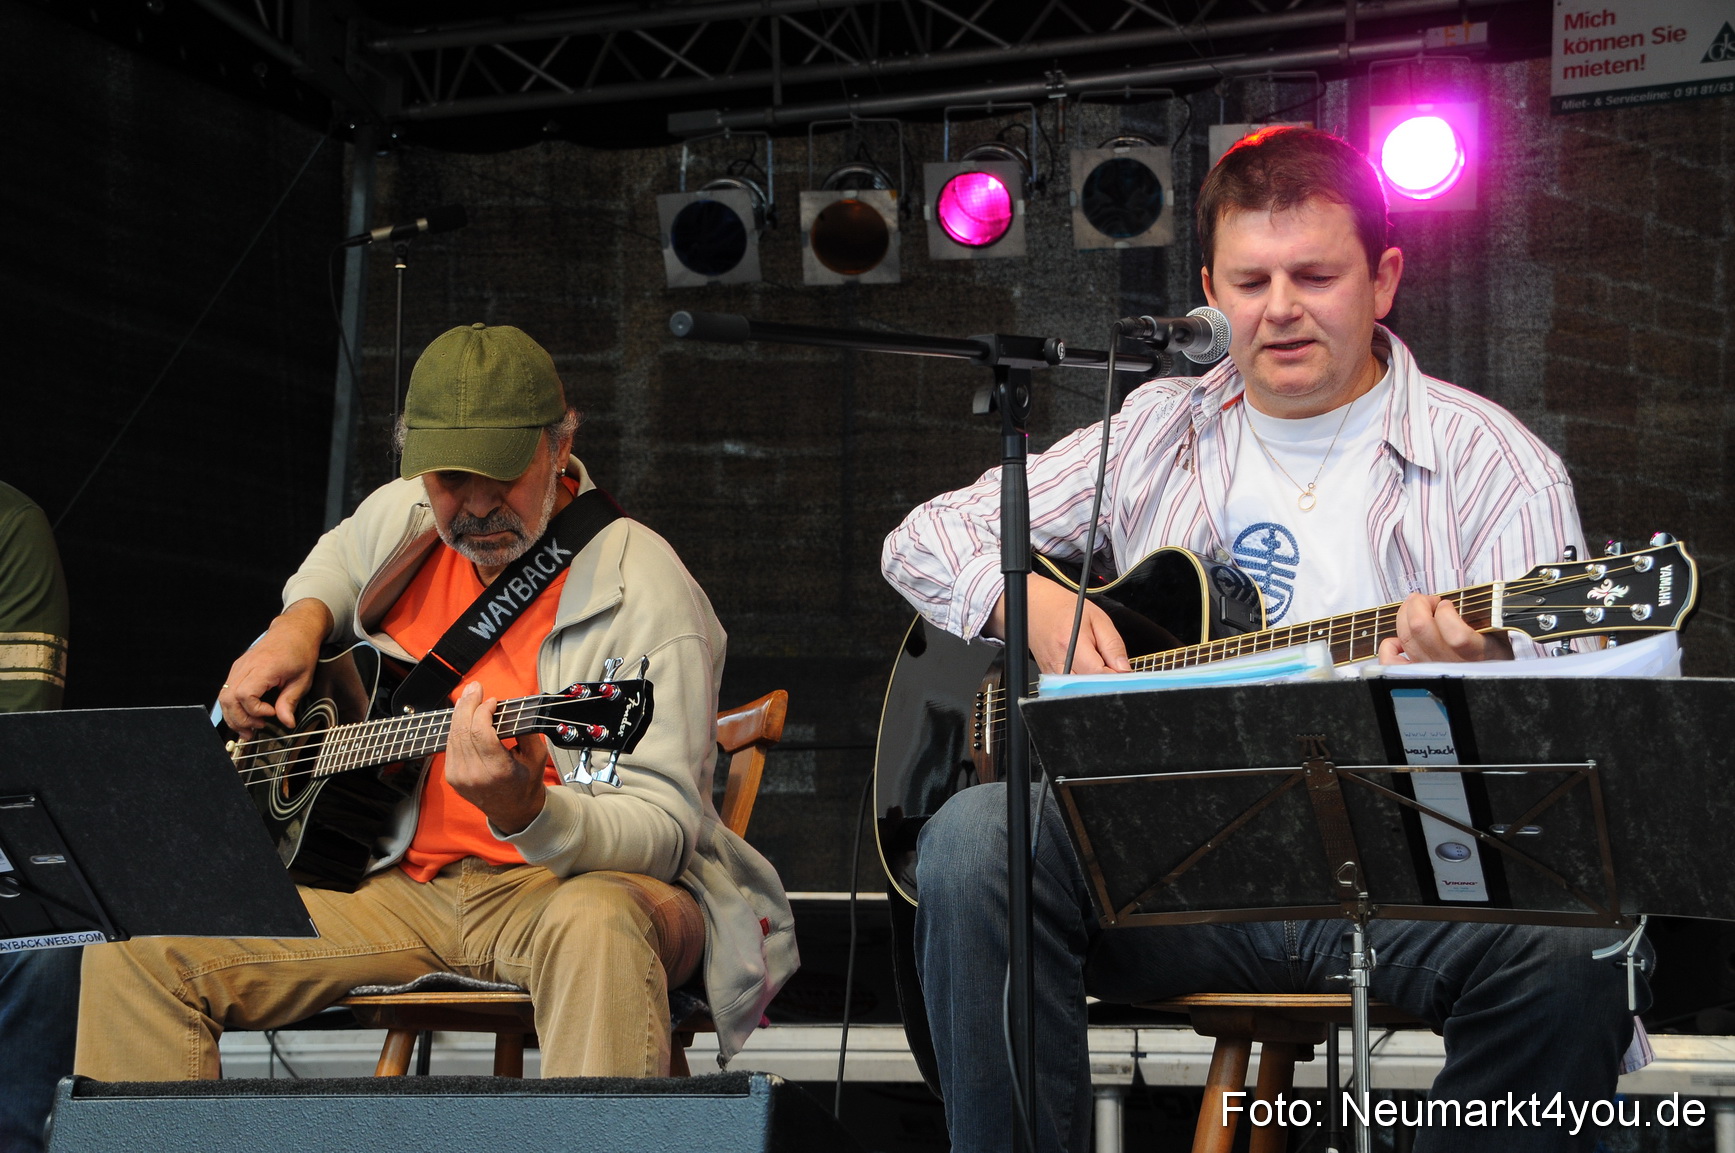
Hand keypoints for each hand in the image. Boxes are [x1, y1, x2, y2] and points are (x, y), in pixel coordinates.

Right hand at [219, 598, 331, 734]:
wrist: (294, 630)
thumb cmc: (300, 650)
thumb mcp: (302, 679)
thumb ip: (290, 702)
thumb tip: (286, 722)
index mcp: (263, 667)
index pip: (245, 694)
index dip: (255, 710)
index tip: (270, 714)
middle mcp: (246, 666)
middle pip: (228, 698)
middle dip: (240, 719)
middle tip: (256, 729)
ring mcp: (239, 667)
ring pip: (224, 696)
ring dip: (233, 716)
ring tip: (248, 729)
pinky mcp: (238, 669)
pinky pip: (227, 691)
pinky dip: (233, 707)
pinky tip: (245, 716)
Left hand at [444, 681, 549, 835]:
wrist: (513, 812)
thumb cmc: (526, 783)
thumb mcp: (537, 757)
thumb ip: (527, 731)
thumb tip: (514, 707)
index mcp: (497, 770)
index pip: (480, 732)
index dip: (483, 711)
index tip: (493, 701)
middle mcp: (474, 774)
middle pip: (463, 730)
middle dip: (468, 704)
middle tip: (475, 688)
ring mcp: (459, 777)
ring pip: (453, 736)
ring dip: (460, 713)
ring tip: (468, 697)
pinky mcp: (452, 777)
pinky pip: (450, 745)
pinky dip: (456, 727)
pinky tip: (463, 716)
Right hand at [987, 574, 1131, 675]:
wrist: (1038, 606)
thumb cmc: (1066, 609)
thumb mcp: (1098, 619)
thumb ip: (1113, 645)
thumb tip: (1124, 669)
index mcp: (1073, 644)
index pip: (1099, 674)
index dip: (1116, 676)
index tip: (1125, 673)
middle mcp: (1059, 661)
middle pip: (1089, 686)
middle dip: (1106, 682)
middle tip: (1112, 668)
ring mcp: (1051, 672)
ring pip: (1079, 691)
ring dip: (1093, 684)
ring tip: (1097, 666)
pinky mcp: (1049, 677)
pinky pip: (1069, 689)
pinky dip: (1081, 684)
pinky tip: (1085, 670)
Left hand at [1378, 593, 1513, 663]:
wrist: (1492, 677)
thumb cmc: (1494, 650)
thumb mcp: (1501, 632)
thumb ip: (1487, 616)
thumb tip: (1461, 601)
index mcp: (1478, 654)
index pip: (1456, 635)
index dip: (1446, 612)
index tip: (1448, 604)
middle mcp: (1451, 665)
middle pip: (1421, 629)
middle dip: (1419, 604)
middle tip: (1427, 599)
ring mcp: (1431, 671)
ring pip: (1406, 638)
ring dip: (1405, 615)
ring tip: (1414, 606)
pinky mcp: (1414, 675)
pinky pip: (1392, 661)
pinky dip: (1390, 645)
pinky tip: (1400, 638)